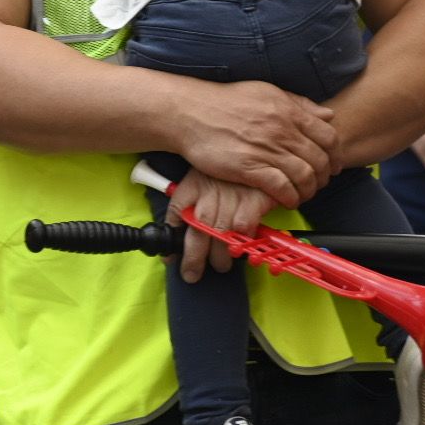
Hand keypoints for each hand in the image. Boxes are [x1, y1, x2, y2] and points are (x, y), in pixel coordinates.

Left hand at [164, 169, 276, 283]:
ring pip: (221, 234)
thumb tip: (172, 246)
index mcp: (192, 186)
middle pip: (198, 231)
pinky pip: (245, 226)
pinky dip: (242, 239)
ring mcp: (232, 196)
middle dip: (194, 258)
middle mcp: (209, 192)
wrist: (254, 150)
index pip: (176, 214)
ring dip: (220, 255)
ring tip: (220, 266)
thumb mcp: (199, 181)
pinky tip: (241, 246)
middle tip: (192, 275)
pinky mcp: (254, 198)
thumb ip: (186, 209)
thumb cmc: (223, 173)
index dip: (172, 241)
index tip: (170, 260)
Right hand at [177, 80, 338, 208]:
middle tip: (317, 184)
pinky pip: (282, 188)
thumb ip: (299, 104)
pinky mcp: (250, 168)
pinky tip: (286, 200)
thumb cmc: (226, 102)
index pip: (329, 136)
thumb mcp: (267, 93)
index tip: (332, 166)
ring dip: (308, 191)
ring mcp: (266, 149)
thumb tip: (328, 115)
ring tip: (302, 194)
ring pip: (305, 176)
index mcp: (288, 110)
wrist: (191, 112)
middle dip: (324, 177)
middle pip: (320, 160)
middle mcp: (282, 130)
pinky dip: (290, 197)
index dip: (336, 155)